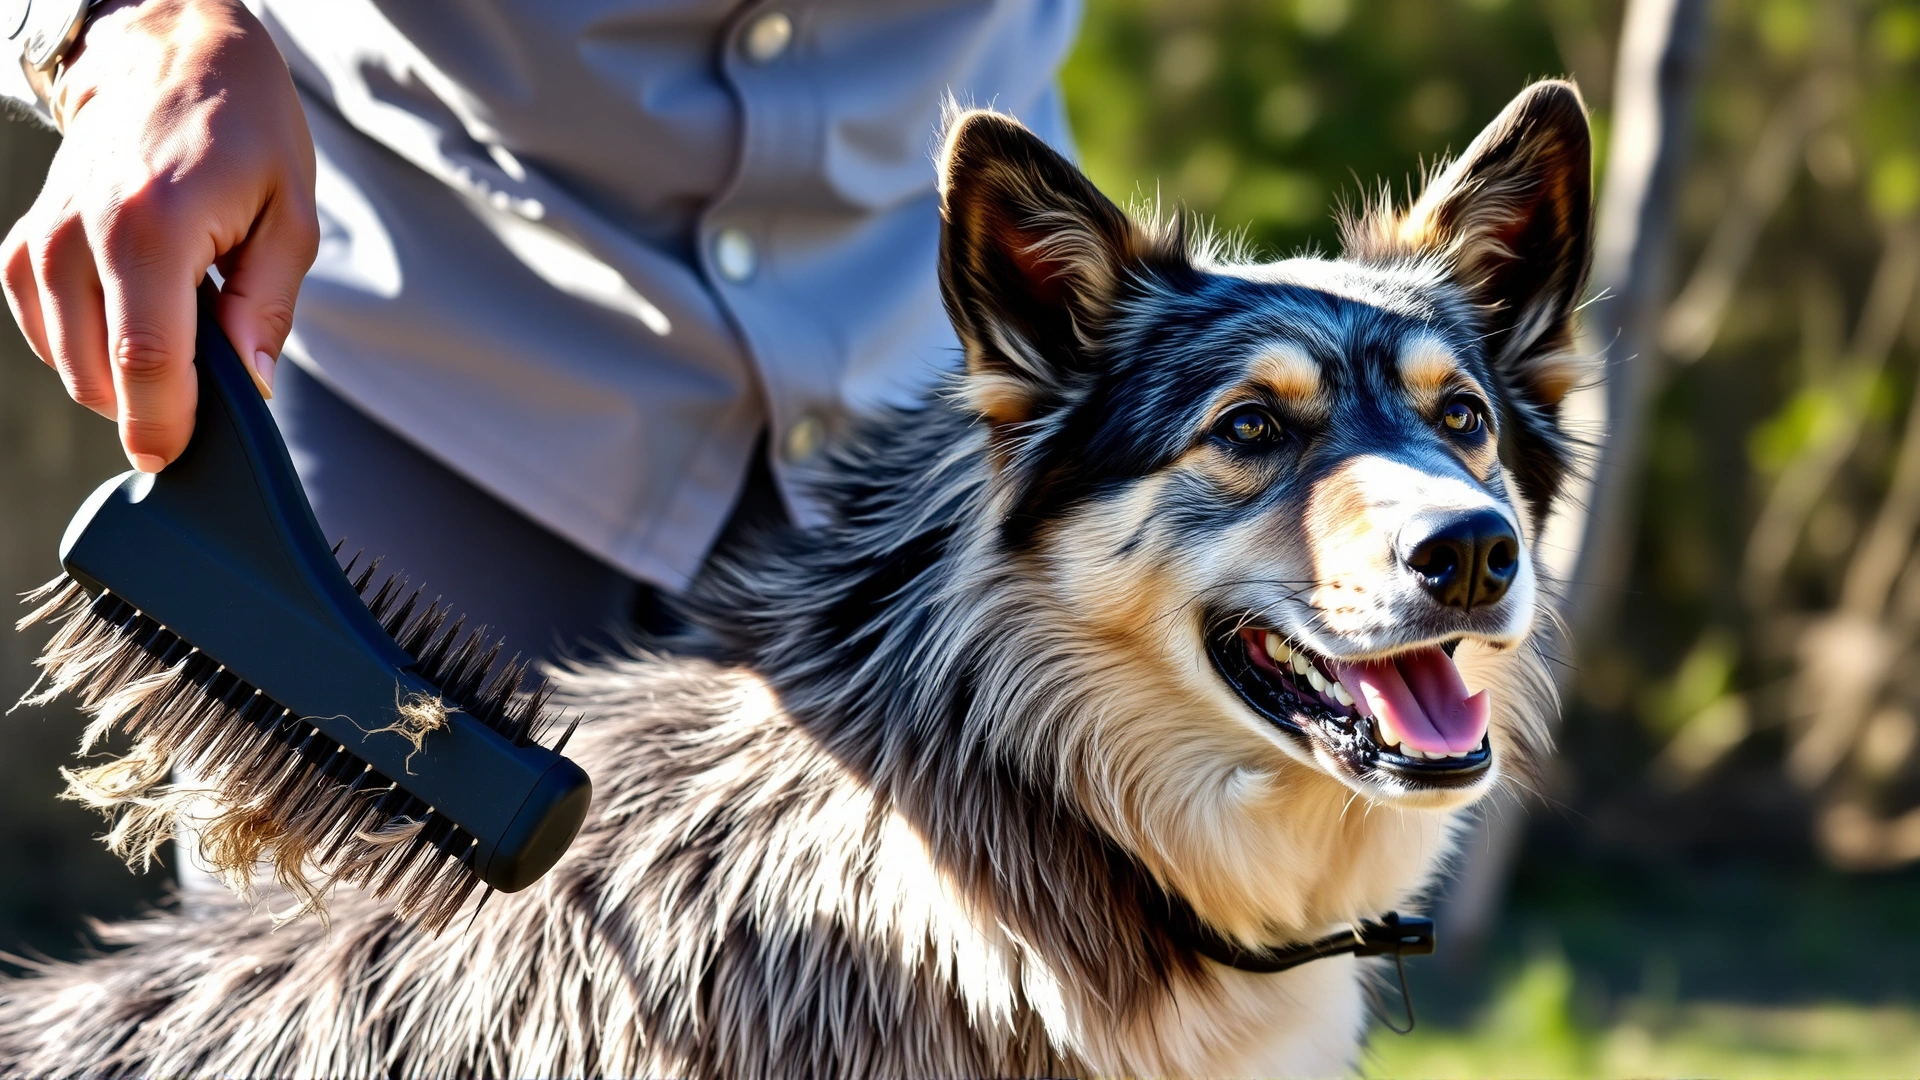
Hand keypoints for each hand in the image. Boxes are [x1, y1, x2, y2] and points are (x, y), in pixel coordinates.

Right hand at [2, 0, 317, 471]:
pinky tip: (134, 319)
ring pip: (68, 363)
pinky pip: (45, 334)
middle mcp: (81, 236)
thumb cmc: (242, 129)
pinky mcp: (22, 248)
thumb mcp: (290, 214)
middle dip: (153, 406)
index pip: (146, 362)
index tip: (179, 460)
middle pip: (100, 374)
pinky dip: (89, 349)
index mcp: (153, 228)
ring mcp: (42, 241)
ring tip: (177, 333)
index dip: (162, 426)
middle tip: (207, 387)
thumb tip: (249, 387)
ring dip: (122, 378)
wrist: (166, 55)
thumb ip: (268, 307)